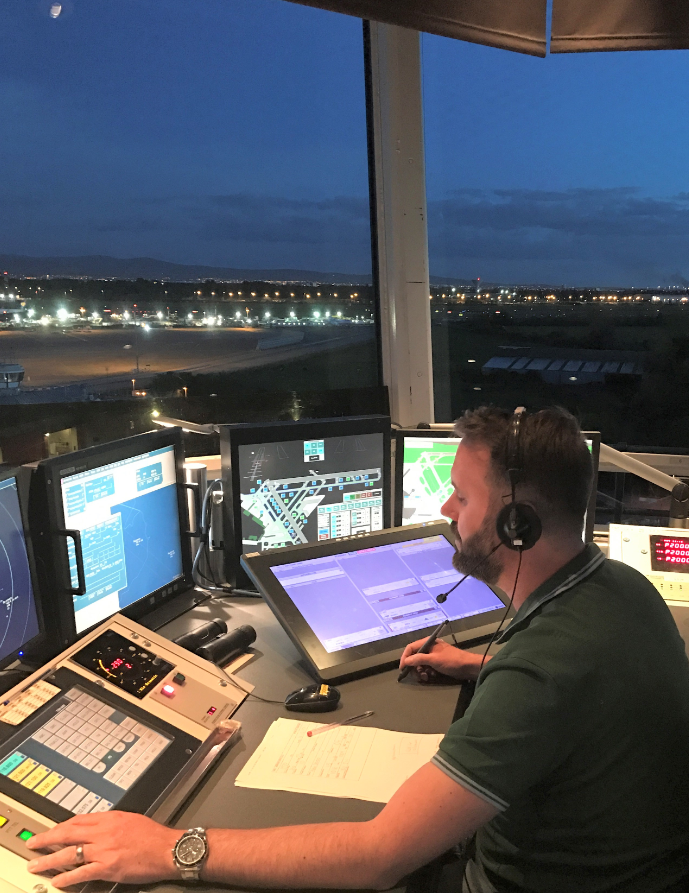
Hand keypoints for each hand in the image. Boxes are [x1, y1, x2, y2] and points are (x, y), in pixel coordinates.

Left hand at [25, 812, 178, 888]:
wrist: (168, 848)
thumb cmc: (154, 836)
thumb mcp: (131, 819)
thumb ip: (111, 823)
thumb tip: (97, 827)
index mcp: (110, 818)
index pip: (78, 819)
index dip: (61, 826)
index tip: (51, 831)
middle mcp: (104, 831)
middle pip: (69, 833)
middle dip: (47, 839)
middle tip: (33, 843)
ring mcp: (105, 849)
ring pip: (70, 853)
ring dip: (50, 859)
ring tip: (36, 864)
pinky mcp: (108, 867)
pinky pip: (82, 872)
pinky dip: (68, 877)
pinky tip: (58, 881)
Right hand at [399, 638, 484, 682]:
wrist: (468, 667)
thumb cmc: (451, 661)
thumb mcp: (433, 660)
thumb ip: (418, 659)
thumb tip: (406, 661)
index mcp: (428, 642)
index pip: (410, 648)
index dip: (405, 658)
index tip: (402, 669)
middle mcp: (429, 647)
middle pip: (415, 657)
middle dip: (414, 667)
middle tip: (417, 676)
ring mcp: (433, 655)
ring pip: (420, 663)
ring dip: (421, 671)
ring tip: (426, 678)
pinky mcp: (437, 662)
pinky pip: (427, 667)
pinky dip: (427, 672)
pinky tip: (431, 676)